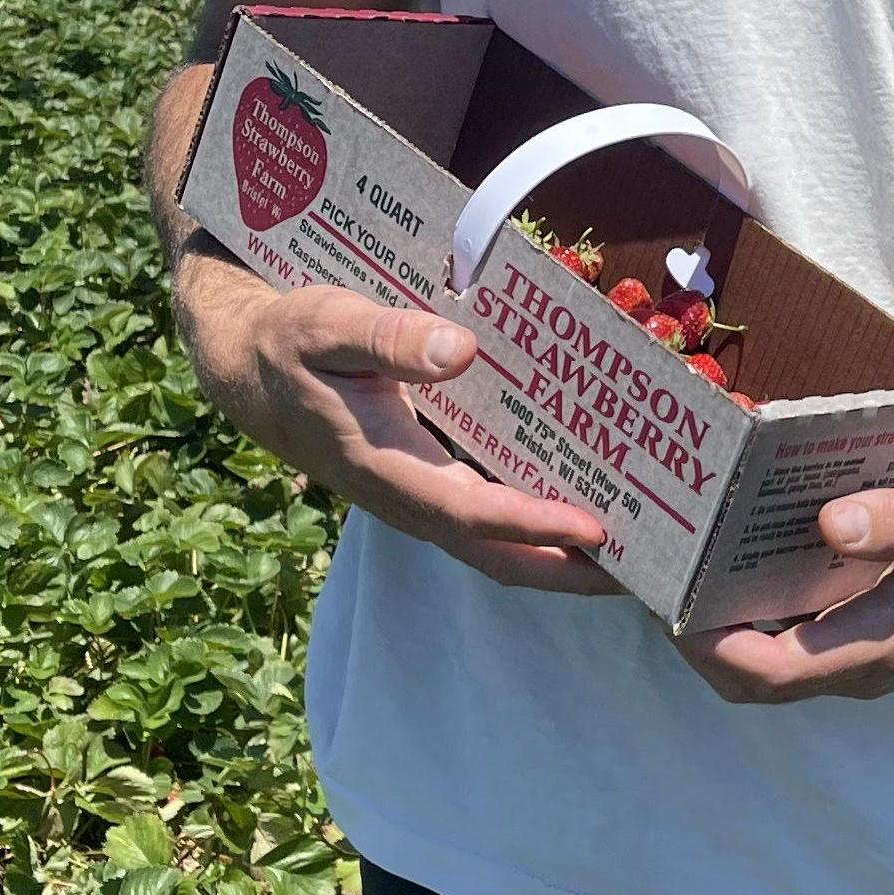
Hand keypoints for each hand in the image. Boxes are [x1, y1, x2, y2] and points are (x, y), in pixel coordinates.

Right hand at [172, 249, 617, 592]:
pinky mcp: (424, 485)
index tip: (596, 529)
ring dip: (559, 555)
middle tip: (646, 570)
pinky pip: (487, 520)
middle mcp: (405, 497)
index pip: (469, 512)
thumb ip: (389, 338)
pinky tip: (586, 502)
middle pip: (494, 554)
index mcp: (383, 466)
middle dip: (567, 570)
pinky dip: (537, 524)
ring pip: (494, 545)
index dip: (533, 524)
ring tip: (635, 549)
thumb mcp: (328, 324)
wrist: (246, 367)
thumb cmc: (291, 341)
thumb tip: (459, 350)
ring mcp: (415, 497)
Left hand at [676, 467, 893, 702]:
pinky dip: (754, 613)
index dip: (705, 644)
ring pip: (769, 664)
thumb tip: (831, 524)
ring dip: (720, 626)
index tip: (664, 597)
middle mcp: (862, 664)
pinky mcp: (865, 636)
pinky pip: (793, 641)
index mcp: (878, 645)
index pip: (767, 671)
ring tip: (684, 562)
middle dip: (695, 638)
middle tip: (657, 574)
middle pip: (752, 679)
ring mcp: (863, 656)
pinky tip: (739, 556)